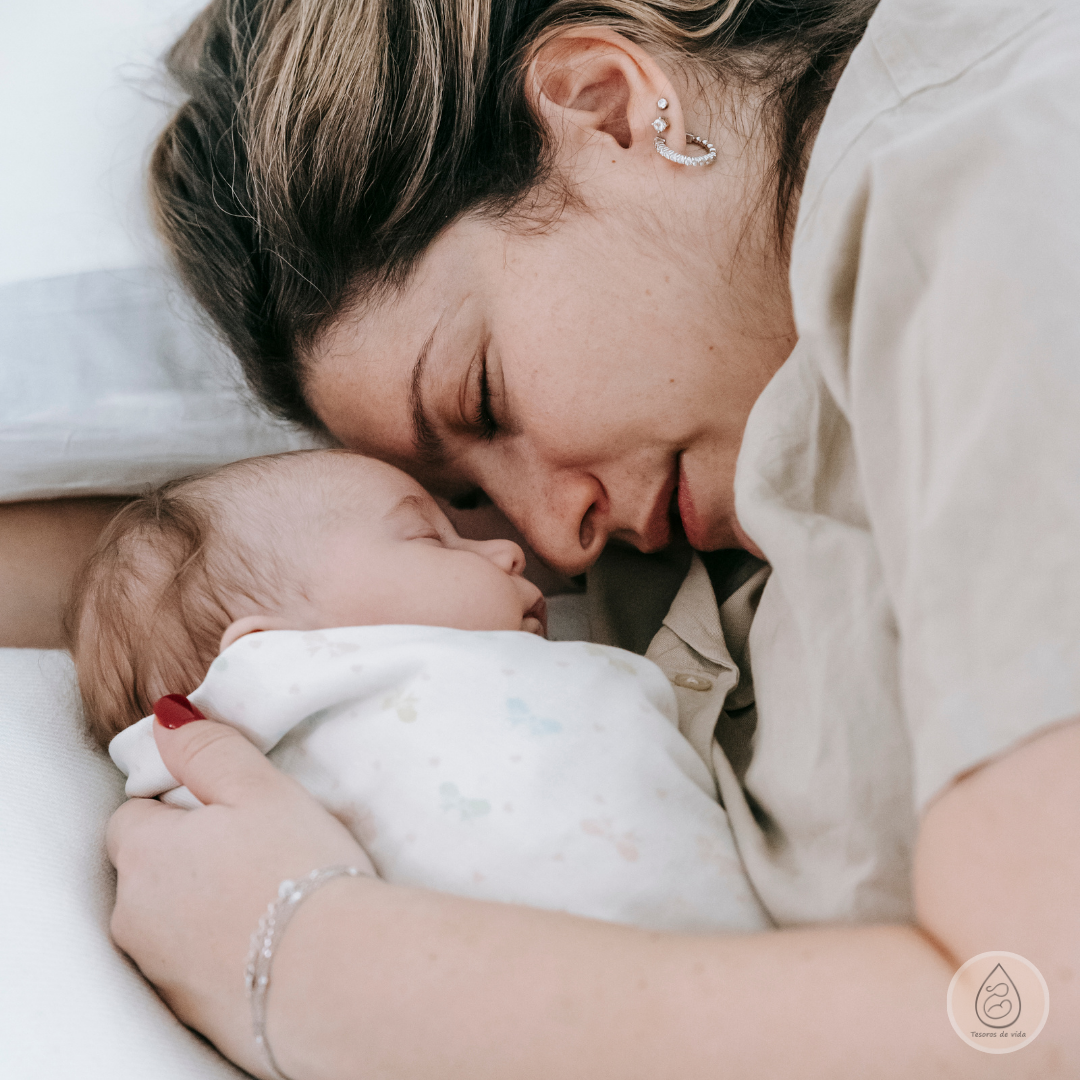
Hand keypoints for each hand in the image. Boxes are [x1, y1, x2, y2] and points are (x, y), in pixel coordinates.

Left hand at [106, 712, 374, 1074]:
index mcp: (145, 854)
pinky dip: (223, 949)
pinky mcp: (192, 1011)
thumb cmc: (300, 872)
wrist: (338, 980)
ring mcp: (161, 970)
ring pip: (171, 919)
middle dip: (190, 857)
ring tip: (273, 897)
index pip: (133, 815)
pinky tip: (273, 943)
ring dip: (205, 904)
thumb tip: (166, 718)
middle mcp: (135, 917)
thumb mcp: (261, 789)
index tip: (231, 812)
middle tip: (259, 849)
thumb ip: (207, 749)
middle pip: (149, 870)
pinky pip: (197, 964)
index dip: (180, 806)